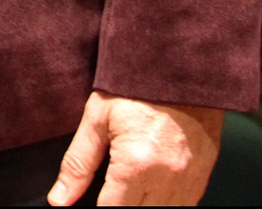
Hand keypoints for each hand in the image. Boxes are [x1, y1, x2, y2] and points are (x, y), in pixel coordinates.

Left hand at [48, 90, 221, 205]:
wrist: (179, 67)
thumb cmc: (135, 87)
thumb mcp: (96, 117)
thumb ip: (78, 163)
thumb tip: (59, 200)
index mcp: (136, 165)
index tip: (89, 203)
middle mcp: (167, 181)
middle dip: (120, 207)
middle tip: (109, 192)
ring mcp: (189, 184)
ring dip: (142, 207)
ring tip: (127, 191)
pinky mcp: (202, 180)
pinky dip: (165, 205)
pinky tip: (149, 192)